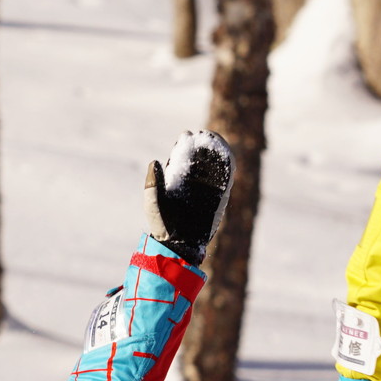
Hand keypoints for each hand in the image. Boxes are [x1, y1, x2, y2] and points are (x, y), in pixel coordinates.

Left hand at [144, 130, 232, 264]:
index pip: (182, 157)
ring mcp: (206, 189)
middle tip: (202, 136)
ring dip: (215, 151)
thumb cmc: (162, 224)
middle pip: (199, 157)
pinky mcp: (219, 197)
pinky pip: (225, 179)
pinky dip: (227, 165)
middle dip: (201, 145)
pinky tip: (227, 155)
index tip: (187, 136)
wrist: (179, 244)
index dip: (185, 145)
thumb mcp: (154, 202)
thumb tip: (154, 162)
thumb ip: (152, 183)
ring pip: (213, 165)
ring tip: (215, 140)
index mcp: (175, 180)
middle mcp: (192, 182)